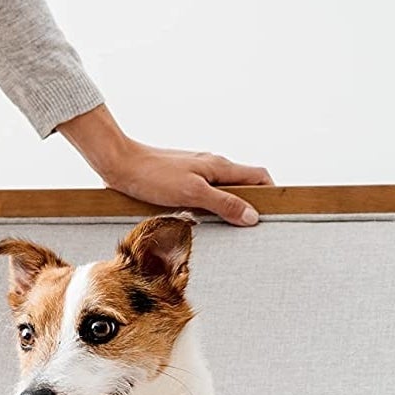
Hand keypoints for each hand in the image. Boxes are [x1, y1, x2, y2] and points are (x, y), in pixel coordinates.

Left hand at [58, 105, 272, 226]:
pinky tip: (200, 222)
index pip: (259, 177)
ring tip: (230, 230)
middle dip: (251, 204)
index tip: (275, 214)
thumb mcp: (192, 193)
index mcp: (220, 166)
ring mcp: (195, 173)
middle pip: (242, 185)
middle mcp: (211, 166)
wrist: (119, 164)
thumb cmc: (153, 176)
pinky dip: (209, 208)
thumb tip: (252, 216)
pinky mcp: (178, 181)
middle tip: (252, 229)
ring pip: (222, 190)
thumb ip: (223, 204)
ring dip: (228, 208)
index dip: (271, 194)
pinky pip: (203, 194)